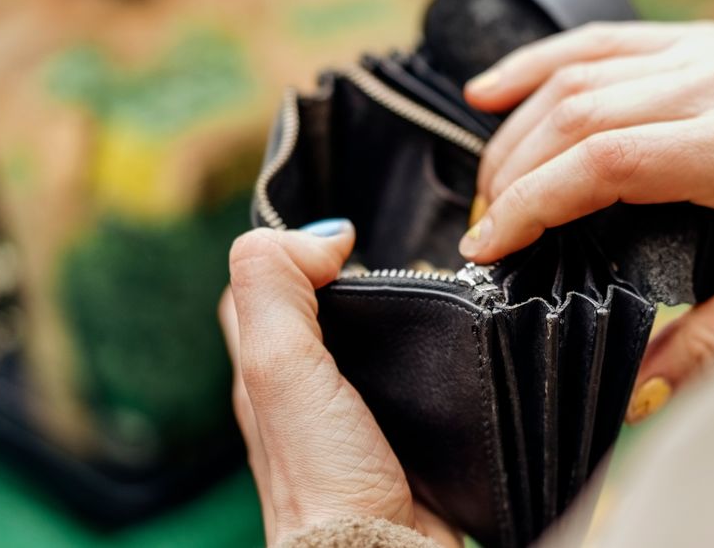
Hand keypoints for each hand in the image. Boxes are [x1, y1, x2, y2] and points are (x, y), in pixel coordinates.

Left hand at [220, 223, 458, 545]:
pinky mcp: (403, 432)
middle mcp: (304, 388)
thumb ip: (277, 286)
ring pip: (373, 337)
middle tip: (398, 265)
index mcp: (264, 368)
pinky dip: (430, 353)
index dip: (296, 249)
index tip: (348, 240)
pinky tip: (449, 348)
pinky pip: (414, 374)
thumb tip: (323, 234)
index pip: (264, 282)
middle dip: (356, 276)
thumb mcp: (279, 365)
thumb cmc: (323, 478)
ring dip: (401, 314)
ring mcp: (354, 412)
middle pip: (322, 306)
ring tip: (433, 298)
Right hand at [459, 21, 713, 418]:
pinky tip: (490, 91)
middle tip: (487, 234)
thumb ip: (709, 345)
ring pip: (578, 74)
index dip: (532, 202)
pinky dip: (537, 65)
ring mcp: (708, 51)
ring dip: (518, 129)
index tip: (489, 246)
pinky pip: (600, 41)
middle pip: (578, 114)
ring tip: (488, 188)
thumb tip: (633, 393)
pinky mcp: (700, 41)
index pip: (603, 162)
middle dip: (513, 175)